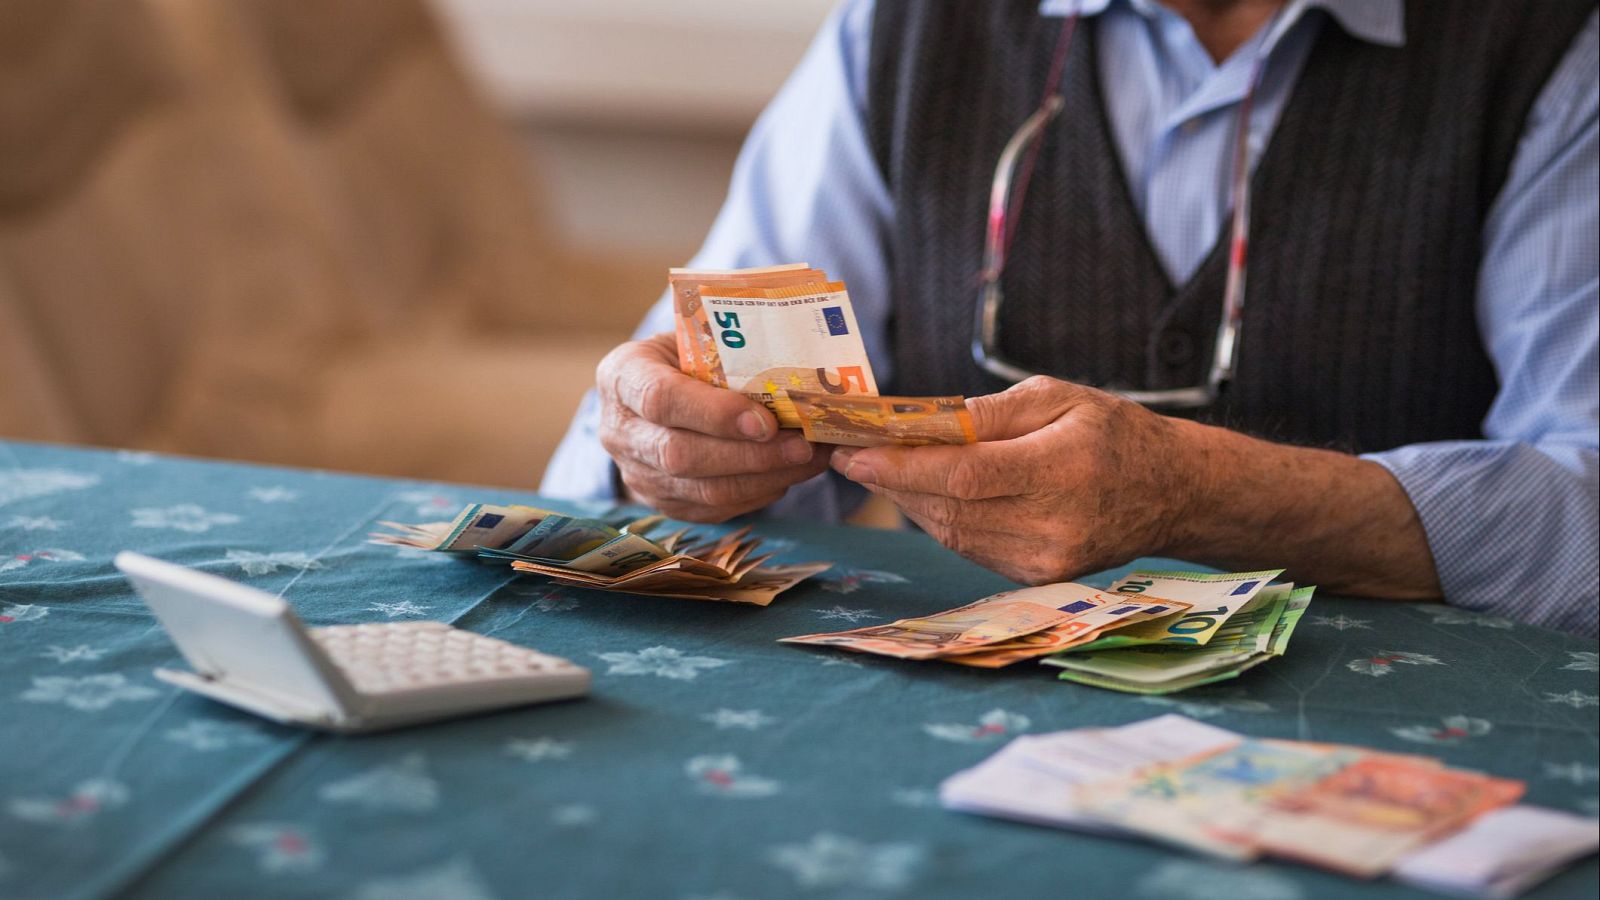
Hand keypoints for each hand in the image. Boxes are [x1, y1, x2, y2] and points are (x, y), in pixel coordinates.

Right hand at [596, 333, 828, 520]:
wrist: (655, 391)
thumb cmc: (683, 356)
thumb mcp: (694, 338)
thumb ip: (729, 353)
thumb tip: (801, 374)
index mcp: (622, 377)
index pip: (659, 399)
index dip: (714, 413)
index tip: (766, 421)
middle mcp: (619, 431)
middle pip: (679, 454)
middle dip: (749, 455)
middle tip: (802, 446)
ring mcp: (637, 473)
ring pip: (702, 490)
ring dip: (763, 478)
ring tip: (808, 460)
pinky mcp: (663, 502)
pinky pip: (712, 510)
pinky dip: (757, 495)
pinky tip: (788, 475)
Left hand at [829, 376, 1198, 583]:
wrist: (1171, 492)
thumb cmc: (1113, 432)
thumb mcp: (1057, 397)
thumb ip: (989, 413)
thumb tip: (924, 421)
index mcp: (1062, 469)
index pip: (965, 475)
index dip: (903, 466)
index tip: (854, 451)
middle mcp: (1053, 525)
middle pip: (950, 506)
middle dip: (891, 480)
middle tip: (850, 452)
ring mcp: (1045, 560)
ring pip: (952, 531)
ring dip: (908, 500)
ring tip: (879, 468)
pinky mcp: (1037, 577)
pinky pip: (970, 546)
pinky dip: (939, 518)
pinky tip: (923, 493)